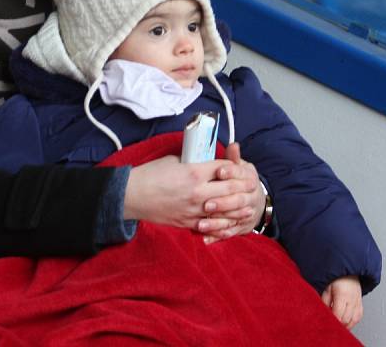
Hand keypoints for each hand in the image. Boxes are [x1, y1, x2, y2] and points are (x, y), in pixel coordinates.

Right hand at [123, 154, 251, 229]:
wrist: (132, 195)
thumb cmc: (150, 174)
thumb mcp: (173, 160)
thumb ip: (192, 162)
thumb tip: (205, 160)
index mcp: (194, 172)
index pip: (224, 168)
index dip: (235, 167)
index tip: (240, 167)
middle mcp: (198, 191)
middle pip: (229, 188)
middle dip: (243, 187)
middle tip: (253, 186)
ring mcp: (194, 209)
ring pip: (224, 210)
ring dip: (239, 209)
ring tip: (249, 208)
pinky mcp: (187, 222)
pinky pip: (210, 225)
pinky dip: (222, 225)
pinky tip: (230, 224)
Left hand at [197, 142, 264, 243]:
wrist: (256, 200)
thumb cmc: (241, 180)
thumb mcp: (239, 167)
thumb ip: (233, 158)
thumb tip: (233, 145)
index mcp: (249, 178)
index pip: (242, 175)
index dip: (231, 172)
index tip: (218, 171)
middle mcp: (251, 196)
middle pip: (238, 200)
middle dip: (222, 202)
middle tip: (206, 204)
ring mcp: (247, 213)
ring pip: (233, 219)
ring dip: (217, 222)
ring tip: (200, 224)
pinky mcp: (242, 226)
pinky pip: (230, 232)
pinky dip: (218, 236)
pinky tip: (205, 238)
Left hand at [321, 276, 362, 328]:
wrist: (349, 271)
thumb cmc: (337, 278)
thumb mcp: (327, 288)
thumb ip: (325, 301)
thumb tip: (323, 312)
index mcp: (342, 295)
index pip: (338, 314)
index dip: (332, 320)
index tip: (326, 322)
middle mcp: (352, 300)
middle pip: (345, 320)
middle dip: (338, 324)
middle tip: (330, 323)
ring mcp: (358, 303)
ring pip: (353, 321)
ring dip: (345, 325)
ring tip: (337, 324)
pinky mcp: (361, 304)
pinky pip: (358, 318)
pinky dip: (352, 322)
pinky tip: (346, 322)